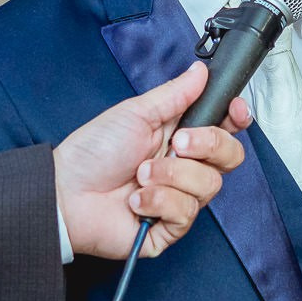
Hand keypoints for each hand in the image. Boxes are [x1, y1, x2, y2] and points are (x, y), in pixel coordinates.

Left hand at [53, 62, 251, 260]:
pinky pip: (186, 213)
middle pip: (230, 156)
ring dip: (171, 176)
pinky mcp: (169, 228)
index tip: (234, 111)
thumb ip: (175, 94)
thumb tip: (199, 72)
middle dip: (206, 145)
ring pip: (208, 186)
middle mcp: (184, 168)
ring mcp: (179, 198)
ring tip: (140, 175)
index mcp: (179, 137)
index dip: (236, 119)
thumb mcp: (135, 114)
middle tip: (174, 143)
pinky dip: (159, 201)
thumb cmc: (93, 153)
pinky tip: (136, 200)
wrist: (66, 192)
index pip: (224, 129)